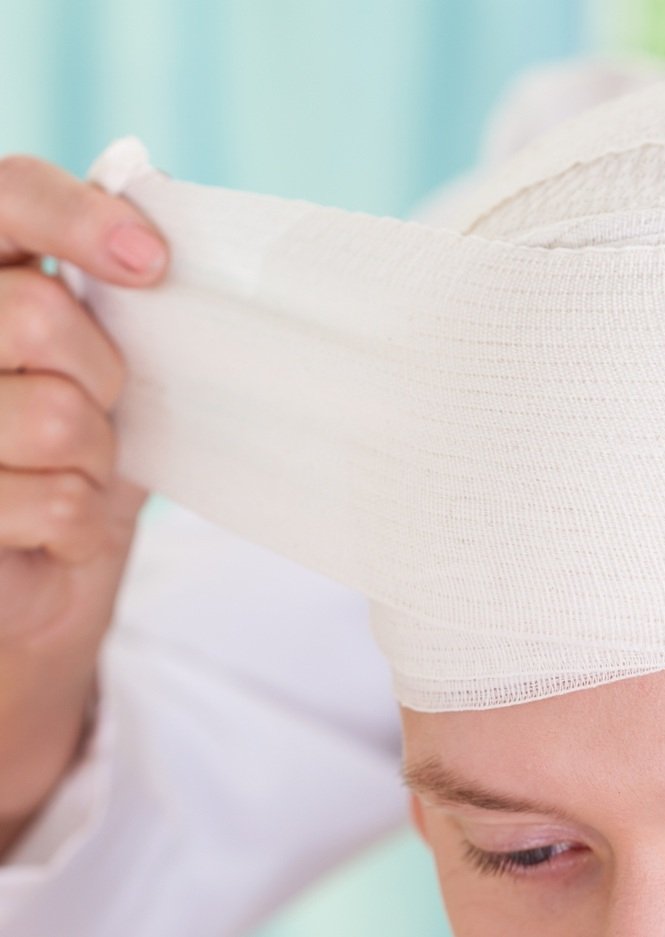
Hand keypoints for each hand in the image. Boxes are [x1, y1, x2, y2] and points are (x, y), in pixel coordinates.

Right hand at [0, 154, 165, 854]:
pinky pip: (53, 500)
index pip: (5, 195)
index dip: (73, 217)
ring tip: (66, 473)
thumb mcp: (96, 354)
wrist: (28, 573)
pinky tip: (48, 529)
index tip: (153, 263)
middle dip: (104, 373)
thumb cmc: (67, 445)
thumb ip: (104, 275)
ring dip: (92, 459)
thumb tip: (144, 188)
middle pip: (43, 317)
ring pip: (56, 418)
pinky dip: (78, 522)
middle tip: (98, 404)